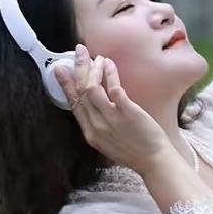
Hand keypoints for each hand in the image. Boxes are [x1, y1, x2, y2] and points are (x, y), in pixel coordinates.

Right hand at [51, 45, 169, 170]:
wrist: (154, 162)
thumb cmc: (134, 151)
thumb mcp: (108, 142)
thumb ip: (99, 125)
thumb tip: (94, 104)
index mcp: (90, 133)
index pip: (73, 104)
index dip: (65, 85)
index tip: (59, 69)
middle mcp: (97, 126)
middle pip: (81, 92)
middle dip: (78, 68)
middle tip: (78, 51)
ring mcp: (111, 119)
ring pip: (92, 88)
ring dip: (93, 69)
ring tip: (97, 57)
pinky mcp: (127, 112)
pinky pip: (113, 88)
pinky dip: (110, 74)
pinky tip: (109, 64)